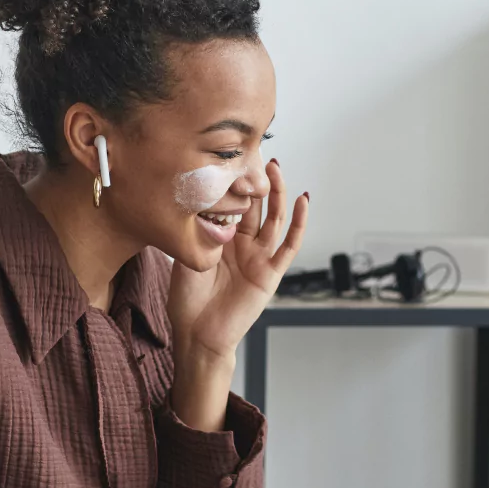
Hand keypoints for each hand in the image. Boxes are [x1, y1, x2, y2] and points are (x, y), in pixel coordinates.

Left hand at [168, 159, 307, 362]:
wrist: (197, 335)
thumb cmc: (187, 301)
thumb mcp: (184, 255)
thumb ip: (195, 231)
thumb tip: (197, 199)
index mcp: (223, 240)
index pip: (233, 203)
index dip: (235, 181)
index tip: (231, 156)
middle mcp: (243, 246)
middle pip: (255, 205)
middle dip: (256, 180)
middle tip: (256, 153)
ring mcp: (259, 258)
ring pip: (274, 219)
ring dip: (278, 193)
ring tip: (277, 168)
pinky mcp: (271, 274)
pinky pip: (289, 245)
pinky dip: (299, 223)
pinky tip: (304, 200)